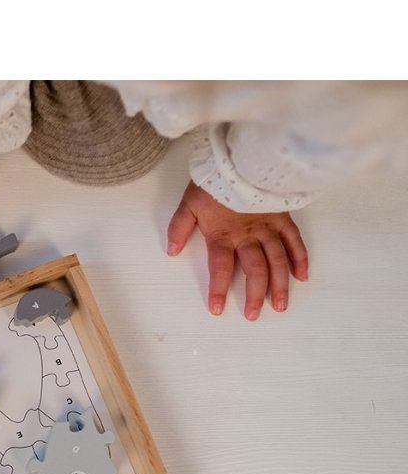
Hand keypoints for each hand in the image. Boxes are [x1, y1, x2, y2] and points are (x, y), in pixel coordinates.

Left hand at [167, 182, 308, 318]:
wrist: (240, 157)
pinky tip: (302, 276)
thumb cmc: (213, 181)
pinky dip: (299, 258)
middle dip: (255, 295)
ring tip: (280, 306)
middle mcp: (248, 236)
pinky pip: (294, 241)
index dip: (218, 290)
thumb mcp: (187, 204)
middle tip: (254, 315)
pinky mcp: (282, 217)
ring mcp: (268, 227)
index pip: (220, 269)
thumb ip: (179, 228)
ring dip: (280, 285)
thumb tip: (171, 251)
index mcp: (223, 235)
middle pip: (254, 270)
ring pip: (277, 260)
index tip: (218, 309)